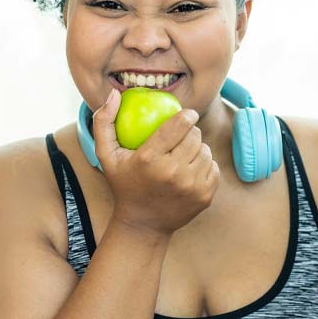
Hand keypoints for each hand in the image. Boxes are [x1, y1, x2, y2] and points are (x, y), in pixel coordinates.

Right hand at [92, 89, 218, 237]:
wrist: (142, 225)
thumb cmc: (124, 184)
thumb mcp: (106, 155)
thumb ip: (104, 121)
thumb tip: (115, 93)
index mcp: (149, 159)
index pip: (178, 125)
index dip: (187, 115)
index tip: (188, 114)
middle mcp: (172, 173)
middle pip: (194, 136)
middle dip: (191, 131)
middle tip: (184, 135)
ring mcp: (191, 187)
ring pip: (205, 151)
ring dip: (198, 148)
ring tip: (185, 153)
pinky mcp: (204, 197)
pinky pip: (213, 168)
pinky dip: (204, 165)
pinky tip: (192, 168)